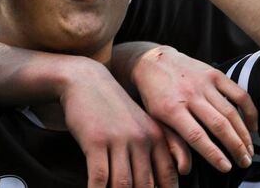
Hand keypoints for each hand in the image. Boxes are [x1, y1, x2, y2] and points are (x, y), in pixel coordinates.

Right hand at [60, 58, 180, 187]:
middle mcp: (141, 139)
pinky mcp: (95, 141)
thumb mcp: (142, 123)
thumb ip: (162, 148)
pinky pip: (99, 177)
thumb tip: (173, 177)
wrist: (86, 81)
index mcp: (156, 136)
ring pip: (122, 185)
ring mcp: (118, 140)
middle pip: (145, 185)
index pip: (168, 176)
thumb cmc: (114, 107)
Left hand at [126, 44, 257, 171]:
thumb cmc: (154, 96)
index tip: (226, 168)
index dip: (213, 154)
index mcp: (171, 109)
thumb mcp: (155, 120)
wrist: (153, 62)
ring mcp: (204, 83)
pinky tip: (252, 128)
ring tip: (249, 151)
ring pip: (230, 112)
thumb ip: (172, 143)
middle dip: (235, 147)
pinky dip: (249, 112)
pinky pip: (239, 94)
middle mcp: (189, 95)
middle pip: (218, 125)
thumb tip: (185, 169)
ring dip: (243, 134)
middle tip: (245, 163)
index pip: (196, 136)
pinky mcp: (214, 74)